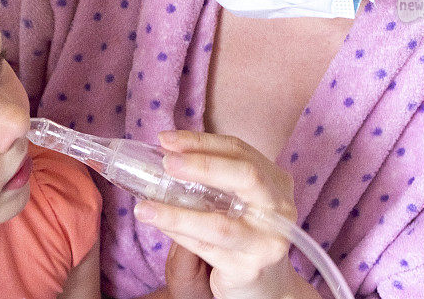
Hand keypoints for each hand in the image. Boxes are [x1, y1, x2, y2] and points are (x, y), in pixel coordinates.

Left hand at [133, 131, 301, 298]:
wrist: (267, 289)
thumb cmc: (243, 238)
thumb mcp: (237, 204)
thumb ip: (214, 183)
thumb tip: (166, 157)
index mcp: (276, 183)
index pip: (239, 151)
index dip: (202, 142)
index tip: (167, 139)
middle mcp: (279, 209)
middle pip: (245, 176)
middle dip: (202, 165)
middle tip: (166, 162)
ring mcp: (268, 242)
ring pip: (219, 223)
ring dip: (176, 213)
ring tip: (144, 208)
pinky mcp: (250, 270)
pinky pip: (207, 250)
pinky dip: (179, 235)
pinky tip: (159, 225)